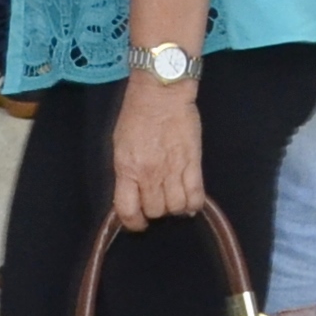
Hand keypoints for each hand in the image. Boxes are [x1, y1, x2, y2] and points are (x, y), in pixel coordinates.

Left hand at [109, 71, 202, 226]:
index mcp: (127, 168)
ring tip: (174, 198)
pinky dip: (194, 204)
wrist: (161, 92)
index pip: (128, 211)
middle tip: (157, 200)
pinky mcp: (193, 162)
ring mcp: (173, 169)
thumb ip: (126, 173)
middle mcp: (150, 174)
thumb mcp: (119, 146)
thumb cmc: (136, 115)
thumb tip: (133, 196)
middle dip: (155, 211)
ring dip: (174, 208)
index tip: (138, 222)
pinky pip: (196, 195)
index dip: (133, 223)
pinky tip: (190, 202)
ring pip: (176, 207)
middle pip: (155, 211)